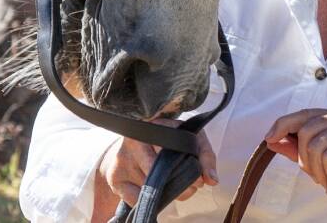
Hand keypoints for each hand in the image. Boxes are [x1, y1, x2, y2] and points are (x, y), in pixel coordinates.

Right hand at [96, 119, 217, 206]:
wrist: (136, 147)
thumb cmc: (168, 142)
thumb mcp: (191, 141)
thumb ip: (205, 157)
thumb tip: (211, 179)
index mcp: (156, 125)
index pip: (174, 148)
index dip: (188, 168)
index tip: (197, 180)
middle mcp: (135, 139)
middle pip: (160, 171)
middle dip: (179, 185)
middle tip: (189, 188)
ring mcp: (122, 158)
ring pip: (149, 186)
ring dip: (166, 193)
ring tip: (172, 185)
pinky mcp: (115, 177)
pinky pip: (136, 198)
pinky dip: (150, 200)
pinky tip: (155, 189)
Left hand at [264, 108, 326, 200]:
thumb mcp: (321, 161)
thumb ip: (299, 148)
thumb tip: (273, 139)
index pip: (306, 113)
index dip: (284, 124)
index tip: (269, 138)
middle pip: (307, 129)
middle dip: (306, 159)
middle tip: (320, 177)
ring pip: (316, 144)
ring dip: (319, 171)